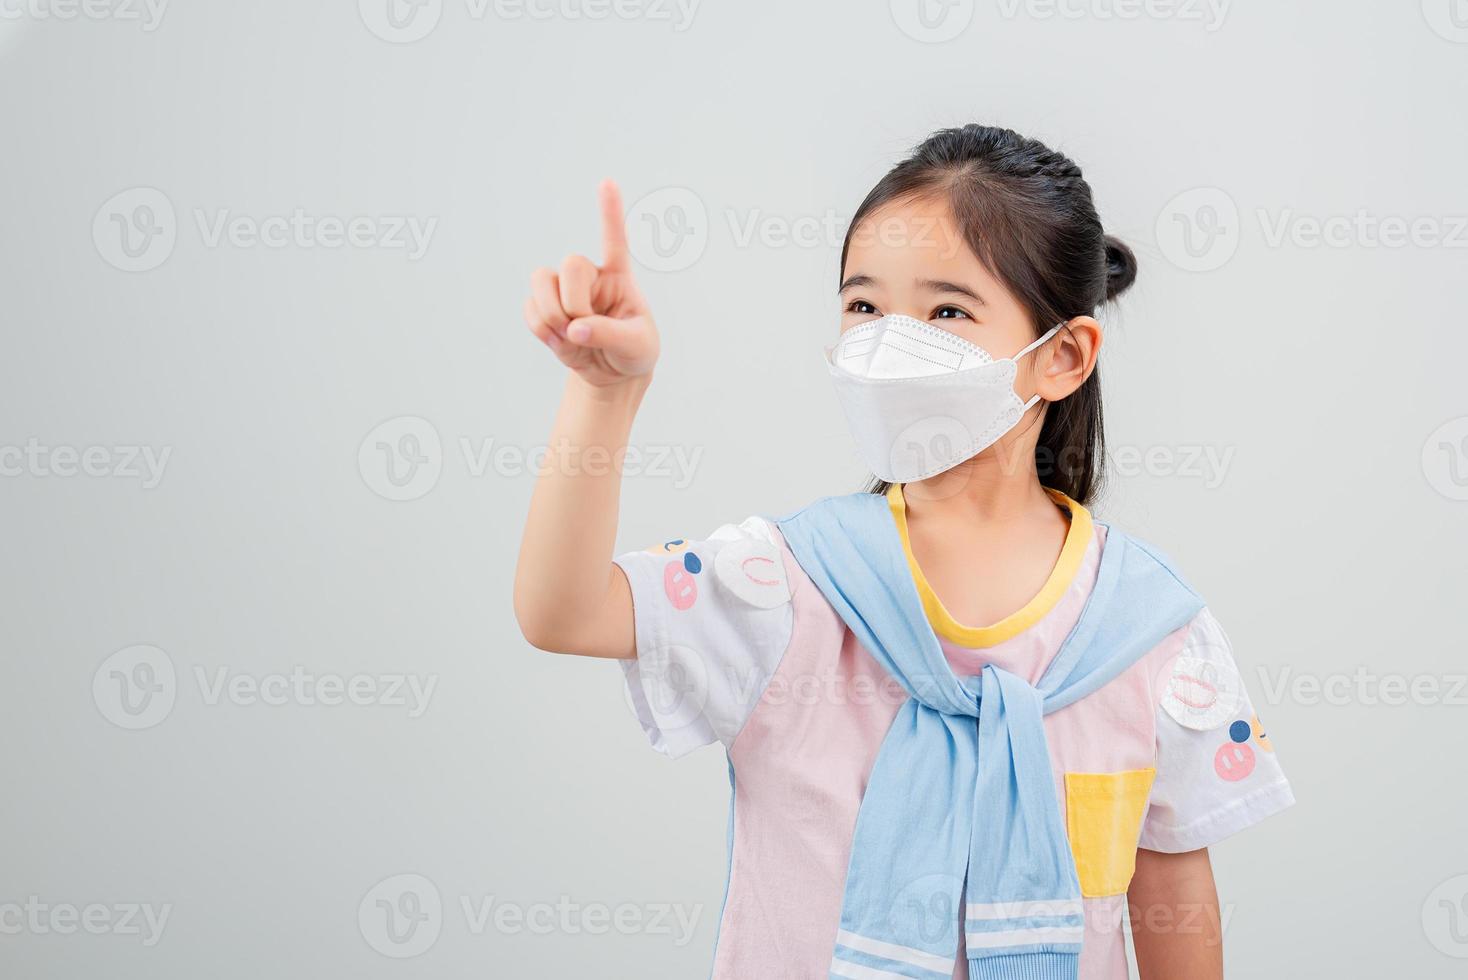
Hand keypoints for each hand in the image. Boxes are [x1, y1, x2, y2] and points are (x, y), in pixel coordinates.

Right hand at [523, 180, 658, 387]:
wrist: (613, 375)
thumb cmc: (634, 352)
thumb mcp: (636, 346)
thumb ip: (610, 334)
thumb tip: (575, 327)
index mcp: (619, 277)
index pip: (614, 240)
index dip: (610, 212)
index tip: (607, 182)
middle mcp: (589, 277)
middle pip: (570, 264)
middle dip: (574, 302)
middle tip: (584, 327)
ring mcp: (564, 291)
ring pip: (540, 281)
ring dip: (551, 313)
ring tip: (569, 336)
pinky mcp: (545, 309)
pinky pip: (530, 310)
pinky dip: (542, 330)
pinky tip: (560, 342)